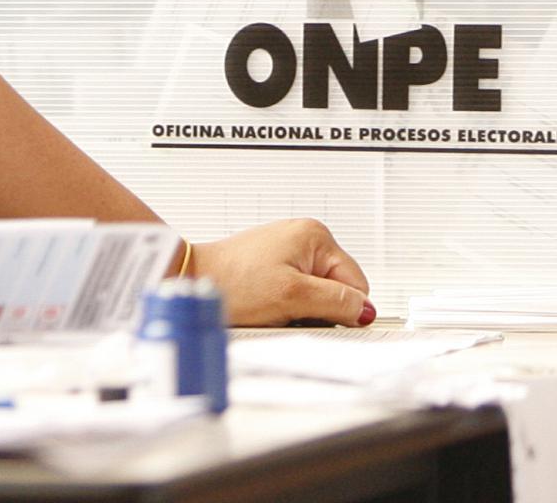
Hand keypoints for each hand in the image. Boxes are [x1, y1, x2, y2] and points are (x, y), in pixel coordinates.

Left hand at [193, 219, 373, 326]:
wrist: (190, 280)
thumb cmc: (233, 283)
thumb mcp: (292, 296)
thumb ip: (335, 302)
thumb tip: (366, 311)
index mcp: (316, 237)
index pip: (356, 284)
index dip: (342, 309)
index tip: (318, 319)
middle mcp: (305, 238)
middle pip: (337, 289)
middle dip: (319, 309)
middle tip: (290, 312)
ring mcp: (289, 251)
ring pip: (317, 294)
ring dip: (302, 310)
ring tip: (275, 309)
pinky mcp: (275, 266)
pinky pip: (297, 293)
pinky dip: (288, 306)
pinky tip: (268, 307)